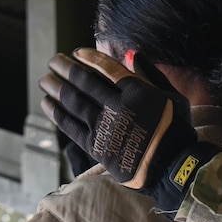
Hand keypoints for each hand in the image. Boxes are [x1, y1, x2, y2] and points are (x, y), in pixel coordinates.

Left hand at [39, 49, 209, 218]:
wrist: (173, 168)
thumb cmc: (176, 131)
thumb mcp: (171, 96)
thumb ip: (151, 74)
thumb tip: (133, 53)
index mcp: (136, 90)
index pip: (105, 67)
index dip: (88, 57)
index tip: (76, 52)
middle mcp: (117, 106)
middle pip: (84, 82)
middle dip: (66, 69)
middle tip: (54, 61)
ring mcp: (105, 127)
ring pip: (74, 102)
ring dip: (56, 88)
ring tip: (45, 80)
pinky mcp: (97, 147)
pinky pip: (72, 127)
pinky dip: (58, 113)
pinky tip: (47, 104)